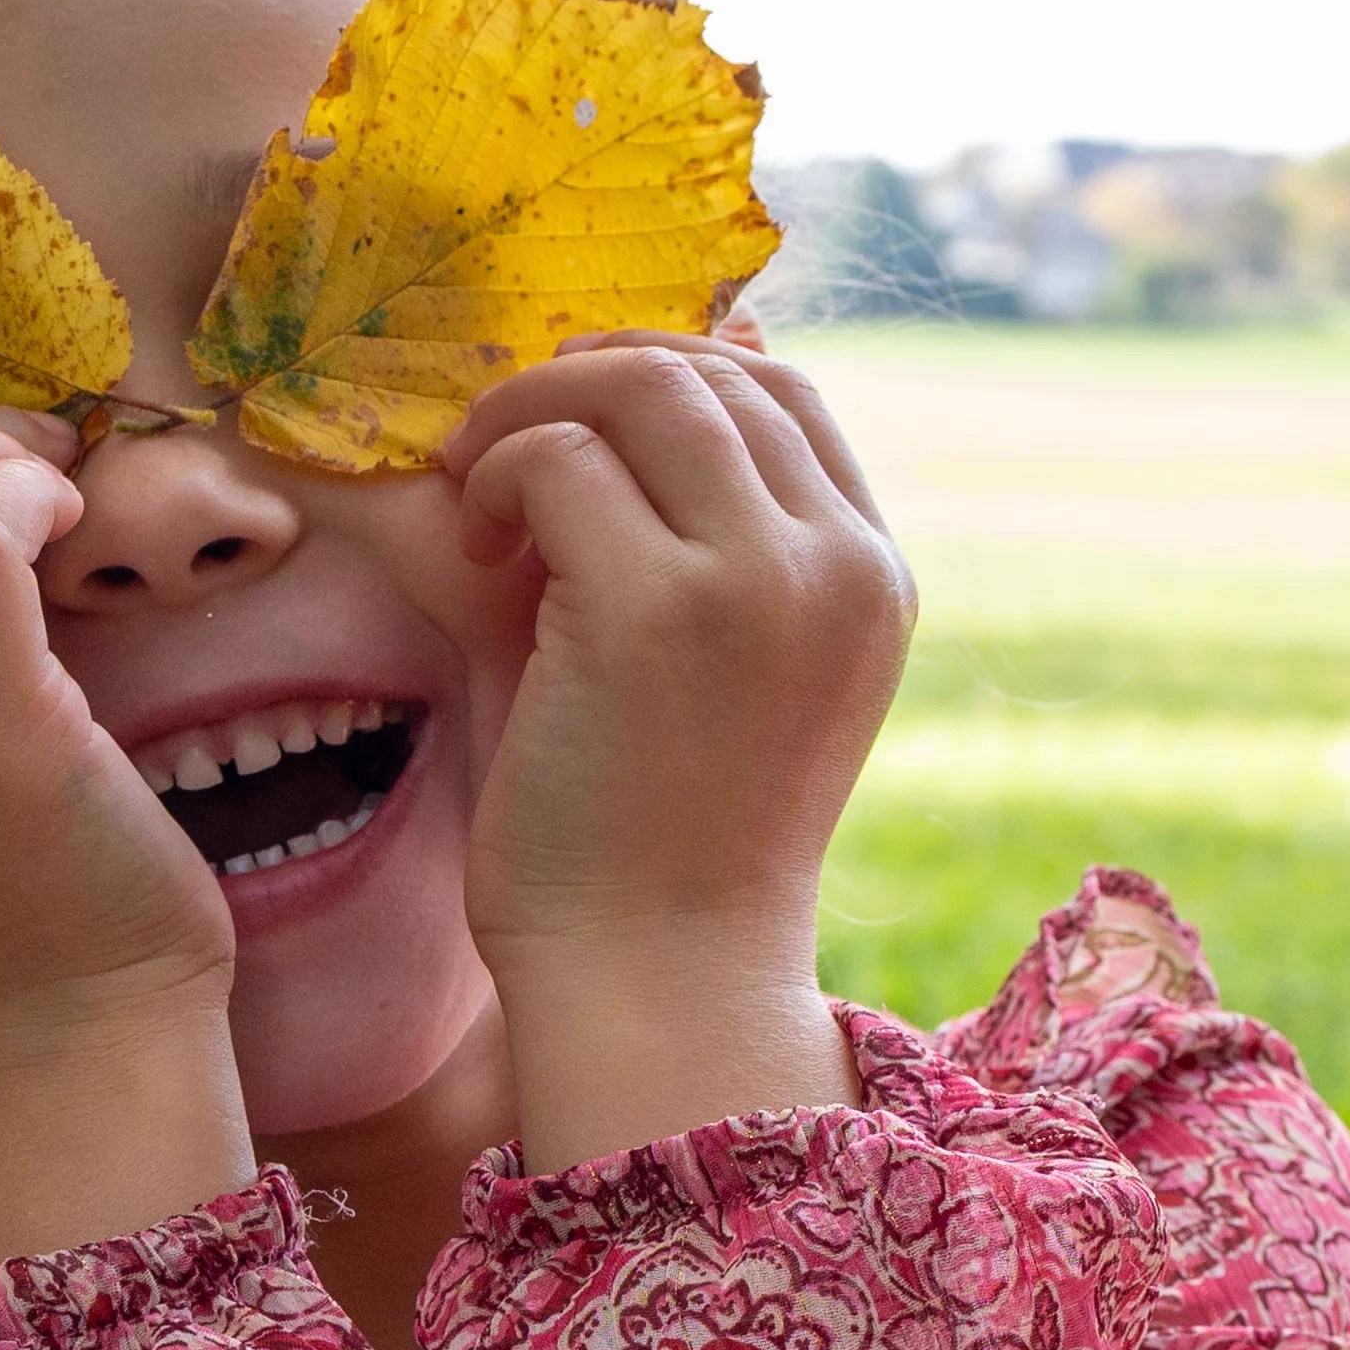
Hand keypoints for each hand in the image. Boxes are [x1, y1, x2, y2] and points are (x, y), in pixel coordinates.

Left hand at [444, 334, 914, 1170]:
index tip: (579, 417)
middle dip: (590, 374)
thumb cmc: (665, 838)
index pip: (791, 396)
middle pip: (717, 375)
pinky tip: (476, 544)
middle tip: (504, 436)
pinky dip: (502, 475)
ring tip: (480, 483)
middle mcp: (838, 567)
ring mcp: (758, 581)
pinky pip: (563, 461)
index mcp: (873, 581)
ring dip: (536, 409)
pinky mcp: (656, 609)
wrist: (658, 979)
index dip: (672, 371)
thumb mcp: (733, 670)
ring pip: (643, 391)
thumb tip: (640, 387)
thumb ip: (711, 541)